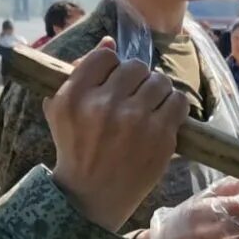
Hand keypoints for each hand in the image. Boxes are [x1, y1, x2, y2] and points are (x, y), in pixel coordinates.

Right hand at [47, 37, 183, 230]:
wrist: (91, 197)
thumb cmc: (76, 149)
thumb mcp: (60, 110)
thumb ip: (79, 72)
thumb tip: (110, 41)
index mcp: (74, 96)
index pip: (106, 57)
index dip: (111, 69)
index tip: (112, 86)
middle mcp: (104, 105)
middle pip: (136, 66)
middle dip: (136, 81)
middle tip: (132, 99)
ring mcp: (135, 121)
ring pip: (159, 81)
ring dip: (157, 92)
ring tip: (148, 108)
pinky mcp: (160, 137)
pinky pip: (179, 101)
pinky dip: (174, 106)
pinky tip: (162, 118)